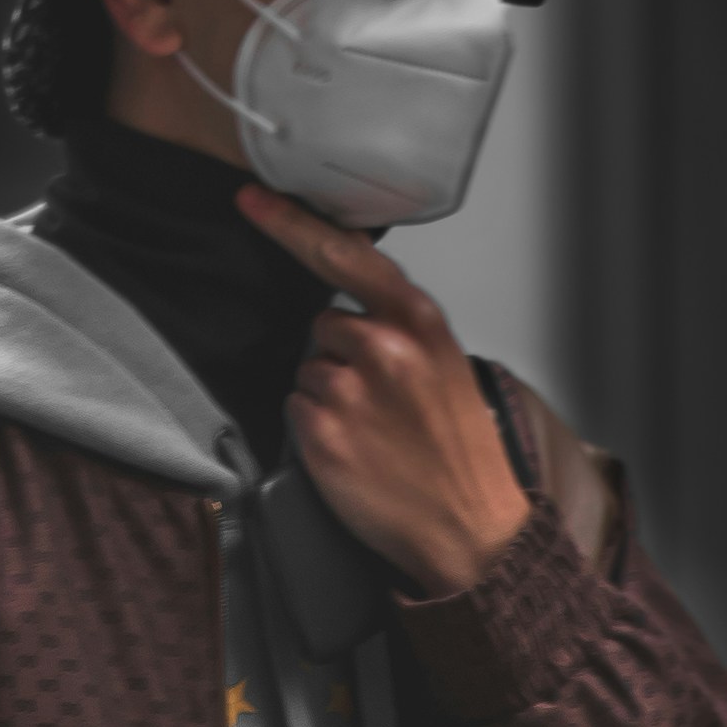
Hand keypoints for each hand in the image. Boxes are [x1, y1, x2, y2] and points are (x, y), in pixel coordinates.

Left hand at [237, 185, 601, 592]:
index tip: (253, 199)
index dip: (290, 223)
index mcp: (418, 321)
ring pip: (308, 370)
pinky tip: (355, 451)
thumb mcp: (447, 365)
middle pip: (324, 324)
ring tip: (374, 431)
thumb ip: (399, 328)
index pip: (343, 252)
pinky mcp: (321, 432)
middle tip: (381, 399)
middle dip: (341, 355)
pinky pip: (297, 409)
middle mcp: (382, 346)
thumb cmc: (461, 451)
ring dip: (329, 396)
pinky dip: (316, 429)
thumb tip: (349, 310)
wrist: (472, 527)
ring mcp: (348, 389)